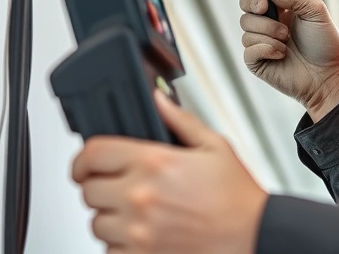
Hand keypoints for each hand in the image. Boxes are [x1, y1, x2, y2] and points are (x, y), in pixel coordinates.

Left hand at [73, 90, 267, 253]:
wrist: (255, 237)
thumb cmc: (237, 198)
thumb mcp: (213, 146)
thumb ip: (179, 120)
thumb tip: (158, 99)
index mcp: (155, 162)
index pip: (93, 154)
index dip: (83, 158)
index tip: (86, 164)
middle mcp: (141, 196)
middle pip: (88, 189)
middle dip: (100, 186)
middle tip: (118, 187)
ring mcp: (138, 231)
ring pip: (96, 222)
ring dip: (109, 217)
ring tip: (135, 213)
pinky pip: (108, 251)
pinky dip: (119, 244)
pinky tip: (141, 234)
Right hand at [239, 0, 338, 120]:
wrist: (328, 75)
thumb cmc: (325, 44)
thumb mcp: (315, 12)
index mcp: (279, 9)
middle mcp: (267, 24)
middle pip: (245, 6)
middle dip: (253, 4)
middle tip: (266, 8)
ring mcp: (260, 43)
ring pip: (246, 27)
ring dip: (269, 31)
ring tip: (287, 40)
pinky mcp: (257, 62)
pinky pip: (248, 50)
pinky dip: (265, 48)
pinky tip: (281, 54)